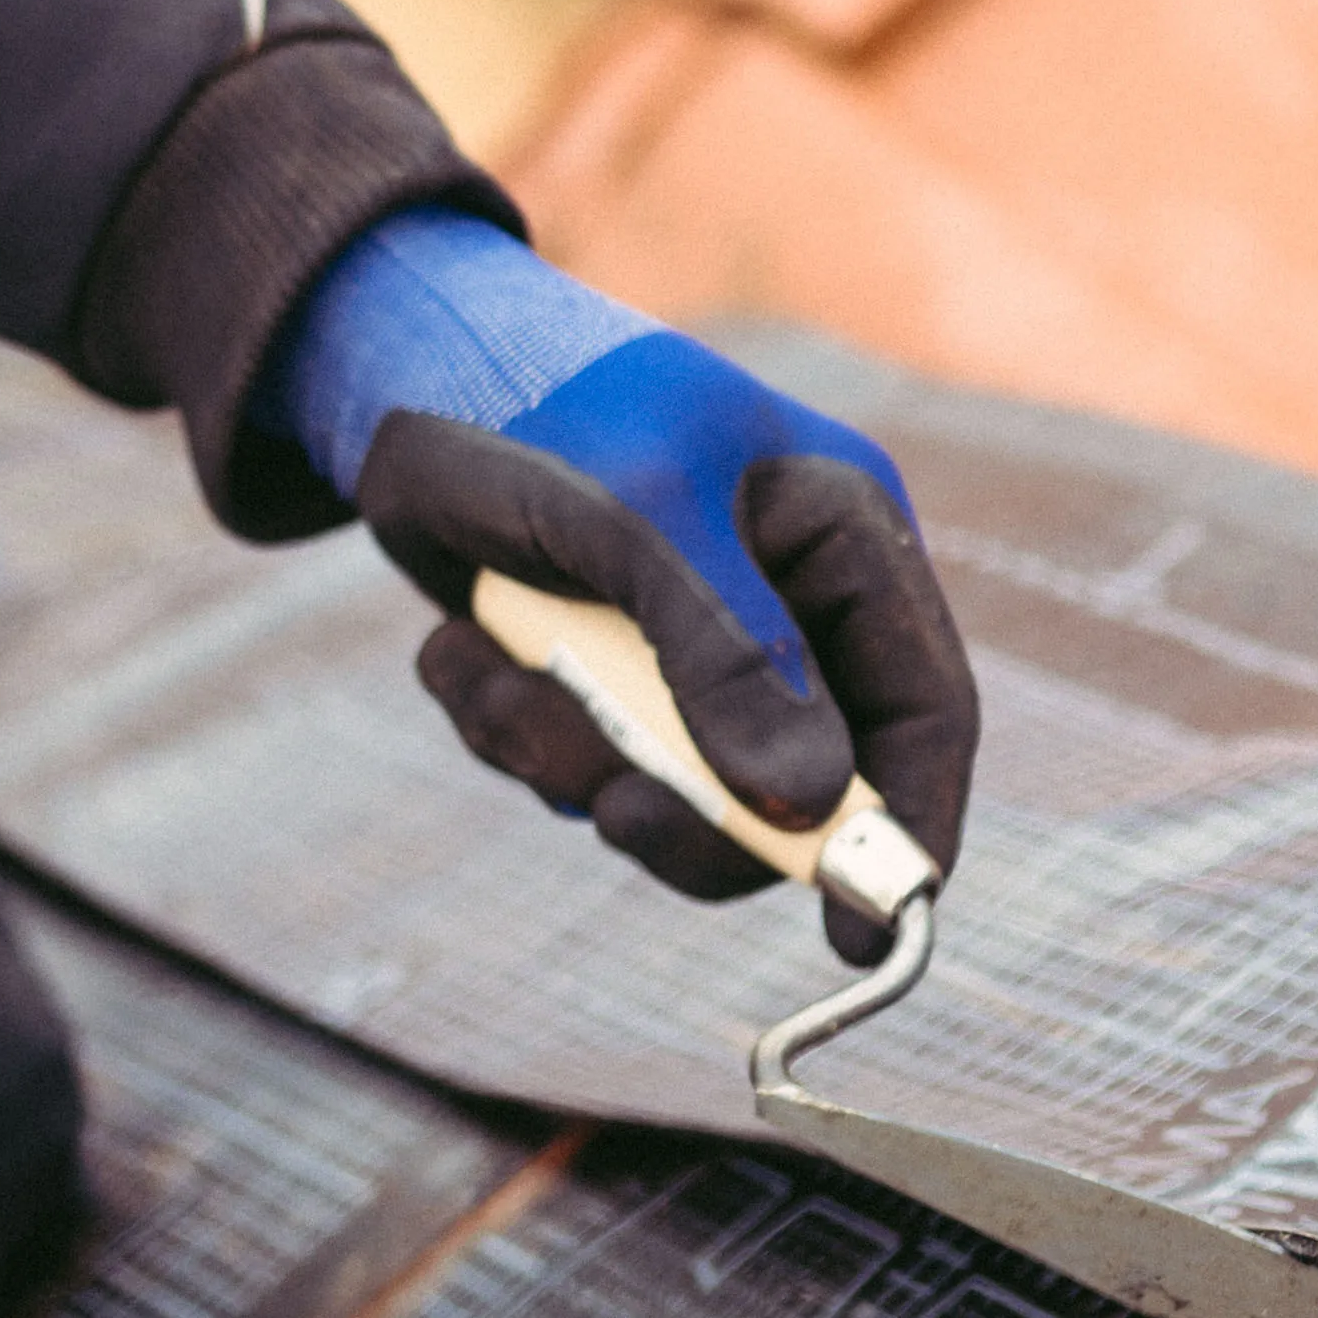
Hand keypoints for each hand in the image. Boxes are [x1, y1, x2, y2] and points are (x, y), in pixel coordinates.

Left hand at [271, 212, 977, 953]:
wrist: (393, 380)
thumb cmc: (545, 412)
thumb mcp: (641, 520)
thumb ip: (727, 659)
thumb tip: (807, 808)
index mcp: (843, 539)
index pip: (924, 710)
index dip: (908, 830)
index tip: (868, 937)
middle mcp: (785, 605)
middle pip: (798, 789)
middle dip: (696, 813)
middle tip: (619, 816)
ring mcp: (690, 649)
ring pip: (675, 795)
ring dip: (571, 761)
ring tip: (493, 672)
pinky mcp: (598, 677)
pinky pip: (582, 771)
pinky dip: (512, 731)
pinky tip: (462, 656)